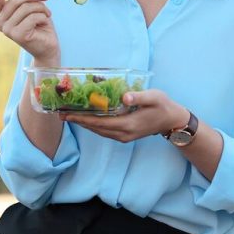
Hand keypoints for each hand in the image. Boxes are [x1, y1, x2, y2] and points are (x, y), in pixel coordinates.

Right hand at [0, 0, 59, 64]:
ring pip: (26, 7)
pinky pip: (33, 17)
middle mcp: (1, 22)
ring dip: (41, 7)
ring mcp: (8, 30)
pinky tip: (44, 22)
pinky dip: (43, 16)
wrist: (48, 46)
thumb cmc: (39, 24)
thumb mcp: (30, 4)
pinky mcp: (18, 36)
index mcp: (2, 13)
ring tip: (46, 13)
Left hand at [60, 89, 188, 143]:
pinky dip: (93, 125)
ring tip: (69, 115)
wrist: (173, 121)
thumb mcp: (154, 97)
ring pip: (98, 131)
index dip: (82, 118)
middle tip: (61, 113)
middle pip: (95, 128)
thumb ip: (139, 97)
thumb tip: (124, 96)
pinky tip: (86, 118)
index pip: (99, 123)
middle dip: (78, 121)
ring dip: (83, 124)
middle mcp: (123, 133)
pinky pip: (104, 131)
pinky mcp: (124, 135)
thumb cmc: (163, 106)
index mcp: (128, 125)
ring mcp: (123, 136)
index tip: (67, 114)